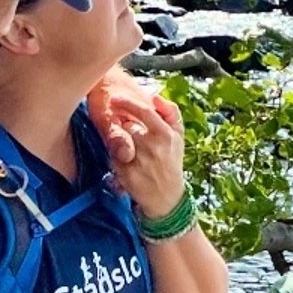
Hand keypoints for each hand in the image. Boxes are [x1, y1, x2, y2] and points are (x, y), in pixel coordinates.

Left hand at [98, 90, 186, 218]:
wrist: (166, 195)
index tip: (116, 98)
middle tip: (129, 131)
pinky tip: (125, 159)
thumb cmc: (171, 160)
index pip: (144, 111)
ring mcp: (138, 161)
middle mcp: (152, 147)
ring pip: (118, 140)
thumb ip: (170, 113)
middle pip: (127, 125)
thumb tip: (155, 96)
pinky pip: (113, 156)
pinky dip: (115, 155)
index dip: (128, 103)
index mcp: (165, 135)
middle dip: (124, 125)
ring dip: (119, 140)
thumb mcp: (178, 136)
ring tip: (129, 147)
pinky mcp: (126, 174)